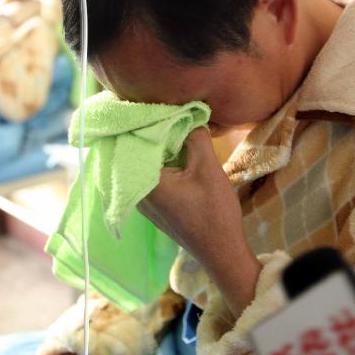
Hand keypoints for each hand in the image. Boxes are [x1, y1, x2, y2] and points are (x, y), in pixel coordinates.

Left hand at [138, 127, 261, 317]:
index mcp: (144, 182)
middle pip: (136, 152)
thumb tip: (189, 116)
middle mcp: (136, 192)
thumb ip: (195, 137)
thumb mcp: (208, 168)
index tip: (151, 103)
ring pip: (144, 164)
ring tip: (171, 124)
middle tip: (163, 110)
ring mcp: (144, 201)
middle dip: (150, 131)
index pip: (133, 142)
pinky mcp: (154, 205)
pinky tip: (175, 149)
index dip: (142, 120)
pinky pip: (150, 175)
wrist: (222, 252)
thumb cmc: (214, 212)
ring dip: (157, 146)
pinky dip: (160, 161)